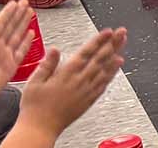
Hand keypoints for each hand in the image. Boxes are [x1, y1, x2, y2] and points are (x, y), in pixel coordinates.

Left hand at [0, 0, 33, 101]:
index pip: (1, 23)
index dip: (9, 12)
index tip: (16, 3)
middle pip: (10, 27)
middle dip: (18, 14)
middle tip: (26, 4)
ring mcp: (4, 56)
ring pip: (17, 36)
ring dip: (24, 25)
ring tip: (31, 14)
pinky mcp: (10, 67)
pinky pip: (21, 51)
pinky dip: (27, 42)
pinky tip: (31, 35)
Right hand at [13, 27, 127, 138]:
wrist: (41, 127)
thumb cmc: (35, 106)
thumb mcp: (34, 82)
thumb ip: (47, 65)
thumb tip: (54, 50)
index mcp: (66, 74)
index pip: (86, 53)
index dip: (98, 41)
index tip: (108, 31)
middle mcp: (80, 81)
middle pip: (100, 58)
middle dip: (112, 43)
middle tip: (121, 31)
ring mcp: (87, 90)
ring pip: (105, 68)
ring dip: (115, 53)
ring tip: (123, 42)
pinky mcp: (90, 99)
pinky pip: (105, 82)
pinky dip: (113, 71)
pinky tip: (118, 64)